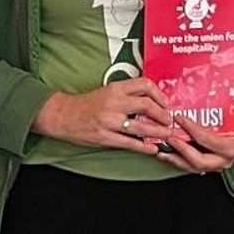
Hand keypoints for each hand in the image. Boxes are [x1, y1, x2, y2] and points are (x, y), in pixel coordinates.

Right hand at [31, 80, 176, 151]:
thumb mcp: (107, 91)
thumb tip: (150, 100)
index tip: (165, 102)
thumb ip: (126, 94)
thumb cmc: (86, 103)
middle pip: (147, 105)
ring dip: (158, 132)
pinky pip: (129, 142)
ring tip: (167, 135)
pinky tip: (152, 148)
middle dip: (163, 114)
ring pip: (141, 126)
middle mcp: (114, 103)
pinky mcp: (105, 137)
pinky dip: (144, 147)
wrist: (63, 115)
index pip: (144, 85)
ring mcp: (109, 121)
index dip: (159, 94)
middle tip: (170, 120)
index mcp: (116, 88)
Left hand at [151, 114, 233, 174]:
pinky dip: (178, 160)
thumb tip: (205, 91)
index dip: (191, 129)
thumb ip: (223, 106)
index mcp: (231, 147)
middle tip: (168, 137)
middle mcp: (224, 160)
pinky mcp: (209, 167)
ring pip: (192, 167)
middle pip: (197, 160)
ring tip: (161, 150)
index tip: (179, 118)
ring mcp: (216, 166)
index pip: (206, 140)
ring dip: (175, 159)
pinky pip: (191, 167)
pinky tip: (167, 153)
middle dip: (180, 149)